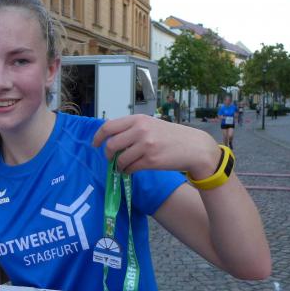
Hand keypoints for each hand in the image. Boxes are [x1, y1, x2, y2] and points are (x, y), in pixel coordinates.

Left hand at [92, 115, 218, 177]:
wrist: (193, 147)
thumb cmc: (170, 136)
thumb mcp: (151, 124)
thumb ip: (131, 128)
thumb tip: (109, 135)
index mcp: (138, 119)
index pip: (108, 127)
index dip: (98, 137)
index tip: (95, 144)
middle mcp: (141, 130)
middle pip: (111, 144)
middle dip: (108, 154)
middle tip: (111, 158)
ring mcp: (146, 146)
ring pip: (120, 159)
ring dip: (118, 165)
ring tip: (123, 166)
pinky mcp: (151, 161)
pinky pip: (130, 168)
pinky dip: (127, 171)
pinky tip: (131, 170)